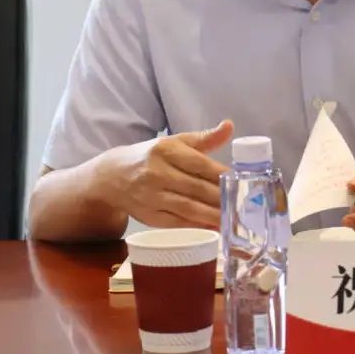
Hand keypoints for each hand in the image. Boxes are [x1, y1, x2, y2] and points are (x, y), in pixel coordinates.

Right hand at [96, 120, 232, 229]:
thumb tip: (229, 126)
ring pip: (188, 208)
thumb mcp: (174, 142)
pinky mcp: (148, 216)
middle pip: (196, 188)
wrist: (112, 176)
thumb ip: (204, 138)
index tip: (241, 182)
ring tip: (232, 218)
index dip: (222, 175)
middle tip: (242, 205)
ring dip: (213, 215)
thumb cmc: (150, 157)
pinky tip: (214, 227)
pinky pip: (177, 223)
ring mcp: (151, 196)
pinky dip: (197, 226)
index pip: (200, 164)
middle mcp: (157, 172)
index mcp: (166, 150)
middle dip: (221, 198)